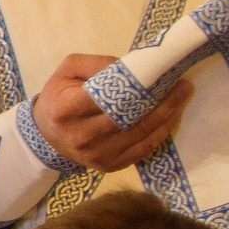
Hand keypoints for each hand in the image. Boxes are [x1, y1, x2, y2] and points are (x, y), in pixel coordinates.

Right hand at [31, 54, 191, 172]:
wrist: (46, 134)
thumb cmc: (59, 97)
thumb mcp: (67, 71)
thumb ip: (97, 63)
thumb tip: (133, 67)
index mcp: (67, 108)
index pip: (110, 96)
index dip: (140, 86)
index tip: (164, 74)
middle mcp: (81, 135)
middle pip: (130, 116)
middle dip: (162, 100)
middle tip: (183, 85)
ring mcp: (96, 154)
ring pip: (141, 133)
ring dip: (167, 115)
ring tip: (182, 97)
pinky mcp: (108, 165)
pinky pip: (142, 149)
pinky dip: (161, 133)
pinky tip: (172, 118)